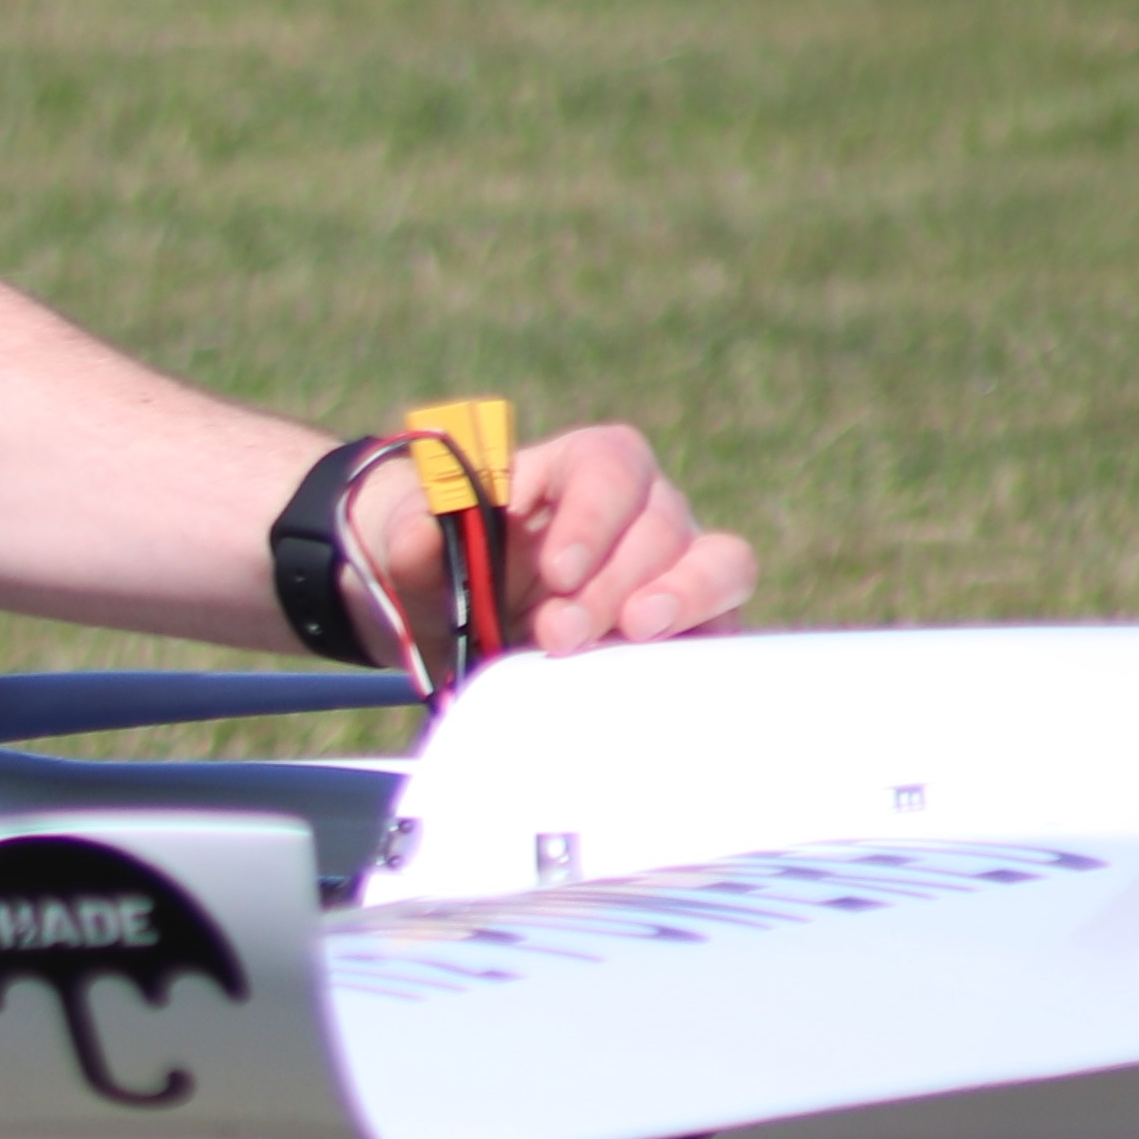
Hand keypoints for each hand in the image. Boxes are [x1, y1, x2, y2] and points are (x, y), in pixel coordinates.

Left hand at [351, 420, 757, 655]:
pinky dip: (703, 644)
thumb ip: (409, 535)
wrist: (463, 632)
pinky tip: (660, 672)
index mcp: (580, 468)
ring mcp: (678, 566)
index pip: (612, 466)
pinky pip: (729, 623)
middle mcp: (644, 509)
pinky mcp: (696, 624)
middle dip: (611, 584)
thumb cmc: (445, 572)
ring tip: (634, 636)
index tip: (558, 572)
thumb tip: (421, 531)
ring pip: (721, 563)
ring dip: (683, 600)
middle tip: (558, 636)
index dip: (594, 516)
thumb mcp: (409, 551)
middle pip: (663, 524)